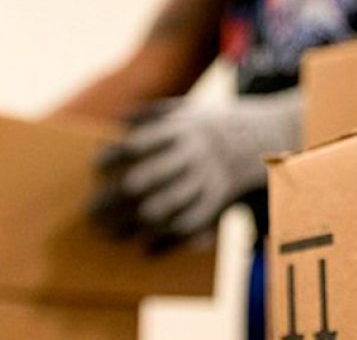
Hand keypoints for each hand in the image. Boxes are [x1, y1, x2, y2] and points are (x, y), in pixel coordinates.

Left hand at [90, 90, 299, 253]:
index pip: (138, 144)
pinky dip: (166, 239)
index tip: (97, 168)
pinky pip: (190, 224)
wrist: (266, 138)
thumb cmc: (216, 125)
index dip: (114, 157)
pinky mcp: (218, 201)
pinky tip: (144, 248)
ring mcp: (206, 180)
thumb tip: (118, 120)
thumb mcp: (190, 109)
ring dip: (132, 223)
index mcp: (182, 130)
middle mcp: (192, 156)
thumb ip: (153, 112)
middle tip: (90, 212)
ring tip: (109, 233)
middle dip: (114, 199)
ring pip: (164, 207)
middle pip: (144, 180)